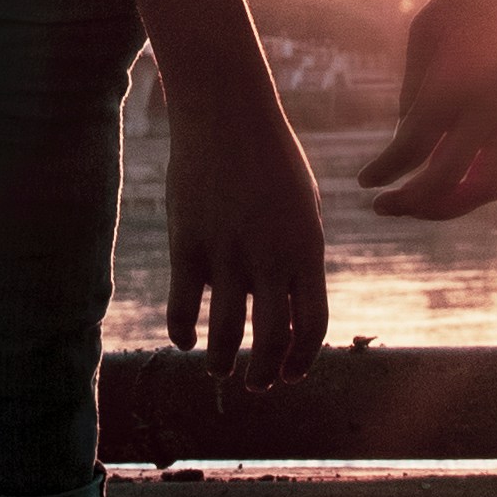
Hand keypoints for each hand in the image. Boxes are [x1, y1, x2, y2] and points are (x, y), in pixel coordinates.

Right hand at [163, 83, 327, 384]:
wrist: (228, 112)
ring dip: (223, 361)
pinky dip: (183, 331)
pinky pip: (183, 305)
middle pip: (271, 339)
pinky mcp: (187, 242)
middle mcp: (270, 255)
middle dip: (264, 374)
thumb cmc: (272, 160)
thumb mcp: (302, 206)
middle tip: (256, 385)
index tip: (290, 374)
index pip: (312, 325)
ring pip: (226, 332)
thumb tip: (290, 310)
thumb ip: (299, 257)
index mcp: (306, 247)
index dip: (302, 359)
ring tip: (220, 369)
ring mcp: (227, 251)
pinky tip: (184, 339)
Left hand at [361, 0, 496, 222]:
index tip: (365, 181)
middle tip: (382, 206)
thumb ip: (413, 85)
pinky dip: (488, 191)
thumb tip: (407, 134)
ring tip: (424, 204)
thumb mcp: (428, 26)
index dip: (383, 171)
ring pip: (487, 189)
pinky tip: (464, 188)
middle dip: (408, 201)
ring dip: (450, 205)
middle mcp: (493, 109)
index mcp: (455, 82)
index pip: (410, 147)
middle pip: (445, 181)